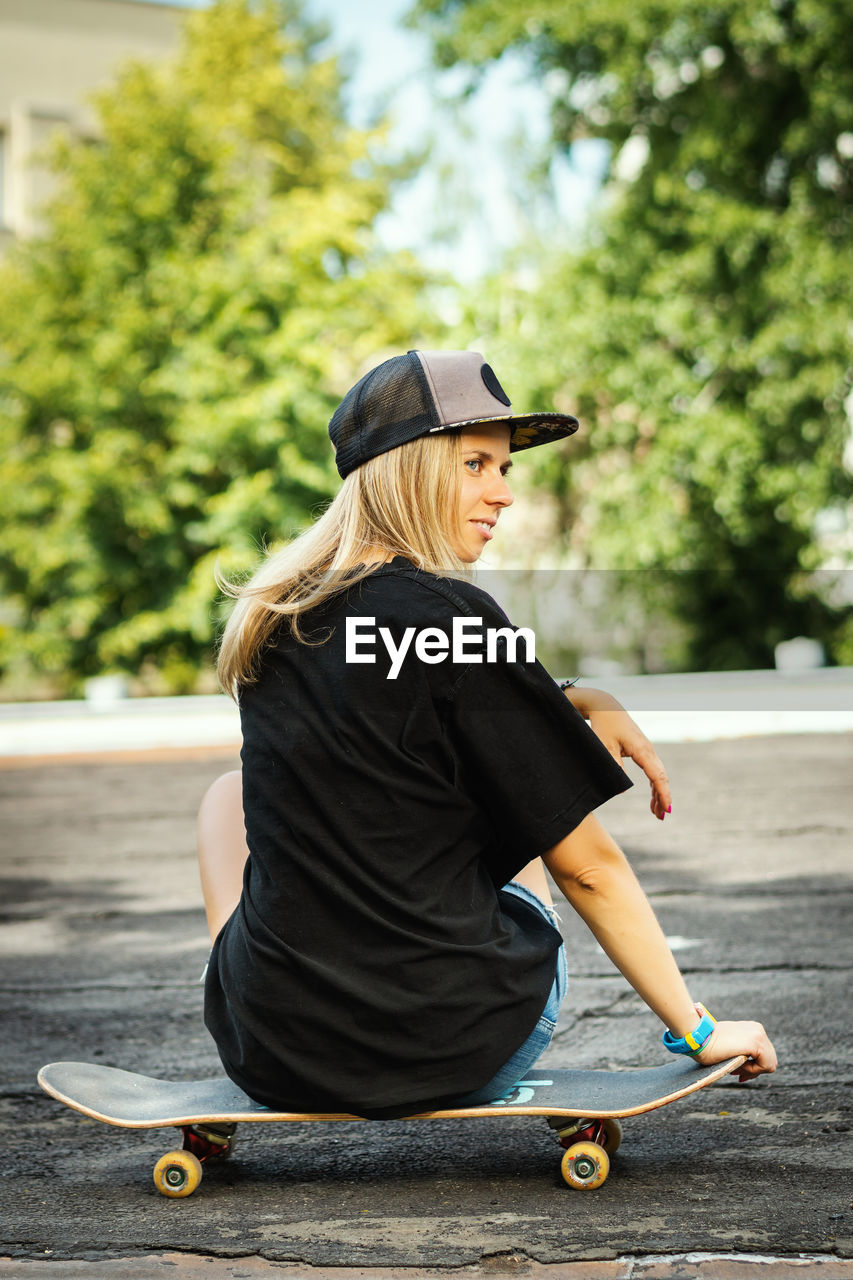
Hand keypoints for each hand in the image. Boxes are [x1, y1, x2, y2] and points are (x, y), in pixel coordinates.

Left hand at [564, 686, 671, 820]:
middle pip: (661, 777)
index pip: (657, 776)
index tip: (667, 809)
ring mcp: (646, 749)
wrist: (604, 706)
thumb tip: (622, 791)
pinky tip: (653, 796)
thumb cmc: (603, 725)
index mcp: (641, 749)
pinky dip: (654, 784)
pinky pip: (652, 769)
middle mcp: (648, 749)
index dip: (663, 794)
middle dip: (663, 797)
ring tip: (657, 812)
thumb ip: (614, 767)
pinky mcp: (642, 749)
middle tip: (661, 817)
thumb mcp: (604, 747)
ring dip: (658, 793)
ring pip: (658, 774)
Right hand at [693, 1019, 777, 1081]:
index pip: (764, 1054)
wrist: (697, 1037)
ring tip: (735, 1070)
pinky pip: (765, 1066)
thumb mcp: (730, 1045)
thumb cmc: (708, 1043)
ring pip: (769, 1064)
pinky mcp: (756, 1043)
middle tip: (738, 1076)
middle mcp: (759, 1029)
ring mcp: (759, 1035)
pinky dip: (753, 1071)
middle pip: (770, 1060)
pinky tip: (737, 1067)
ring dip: (752, 1071)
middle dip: (754, 1071)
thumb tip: (748, 1065)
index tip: (739, 1073)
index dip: (754, 1067)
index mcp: (753, 1028)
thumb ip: (742, 1050)